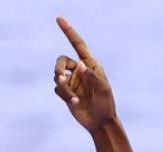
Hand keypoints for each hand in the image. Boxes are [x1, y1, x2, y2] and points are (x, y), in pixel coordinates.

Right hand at [53, 16, 115, 131]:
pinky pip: (58, 89)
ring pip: (57, 77)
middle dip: (58, 69)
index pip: (78, 44)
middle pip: (61, 61)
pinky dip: (64, 95)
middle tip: (61, 78)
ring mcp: (72, 81)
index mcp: (91, 64)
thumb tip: (79, 65)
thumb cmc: (106, 105)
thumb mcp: (103, 89)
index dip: (68, 31)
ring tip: (74, 99)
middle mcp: (80, 70)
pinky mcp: (66, 92)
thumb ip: (92, 76)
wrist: (100, 123)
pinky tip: (75, 103)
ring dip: (64, 88)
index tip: (58, 18)